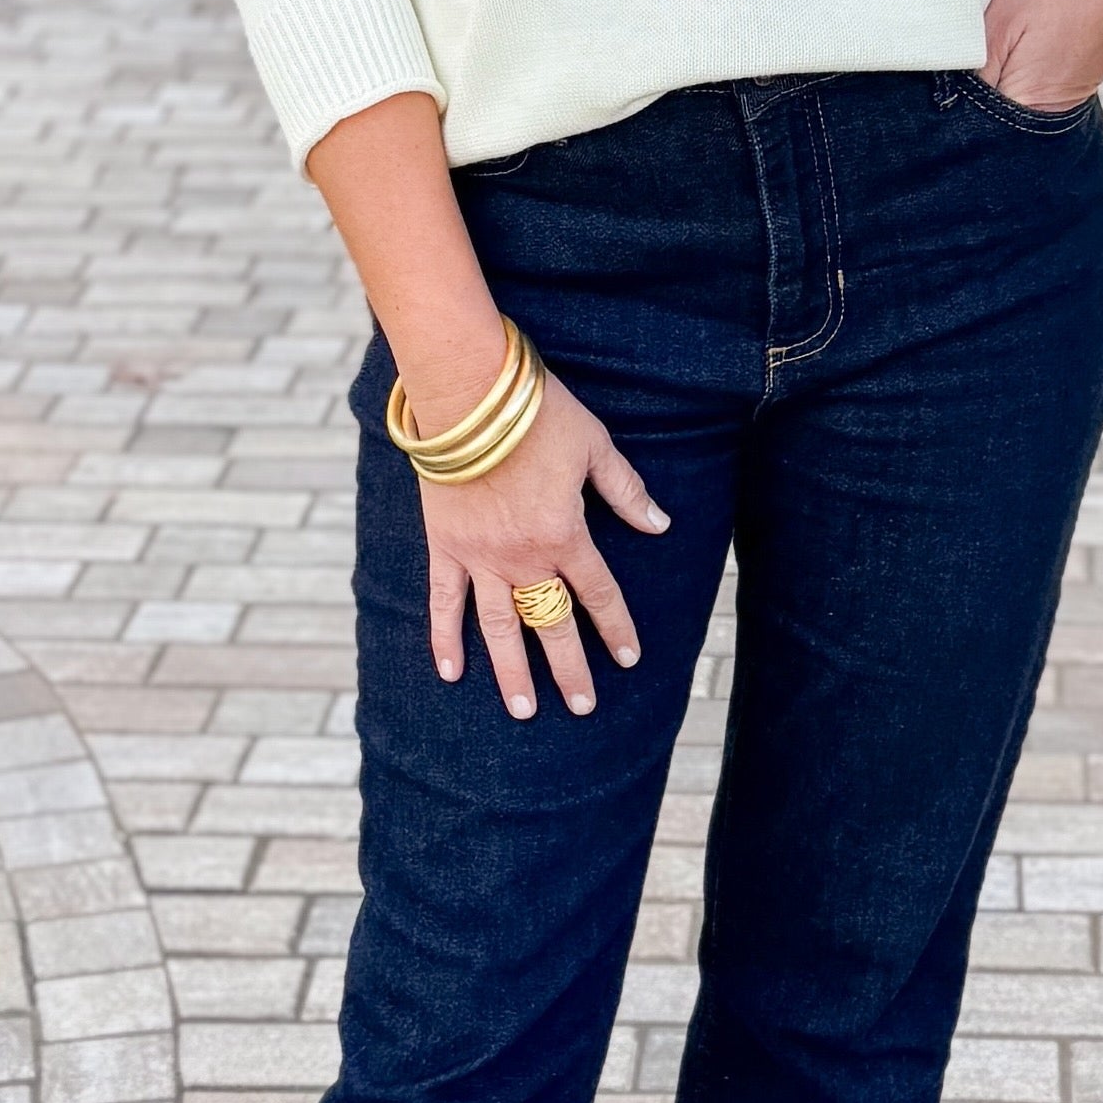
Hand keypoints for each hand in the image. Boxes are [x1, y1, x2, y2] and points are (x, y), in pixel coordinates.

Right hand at [420, 371, 666, 718]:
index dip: (616, 628)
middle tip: (582, 707)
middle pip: (552, 624)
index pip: (599, 594)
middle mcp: (524, 557)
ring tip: (524, 710)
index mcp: (566, 535)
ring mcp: (479, 556)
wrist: (469, 392)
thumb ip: (626, 491)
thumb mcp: (595, 447)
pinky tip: (451, 673)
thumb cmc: (537, 412)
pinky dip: (444, 638)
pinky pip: (444, 601)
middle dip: (570, 669)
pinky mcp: (443, 546)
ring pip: (500, 628)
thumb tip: (659, 524)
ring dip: (513, 672)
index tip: (629, 658)